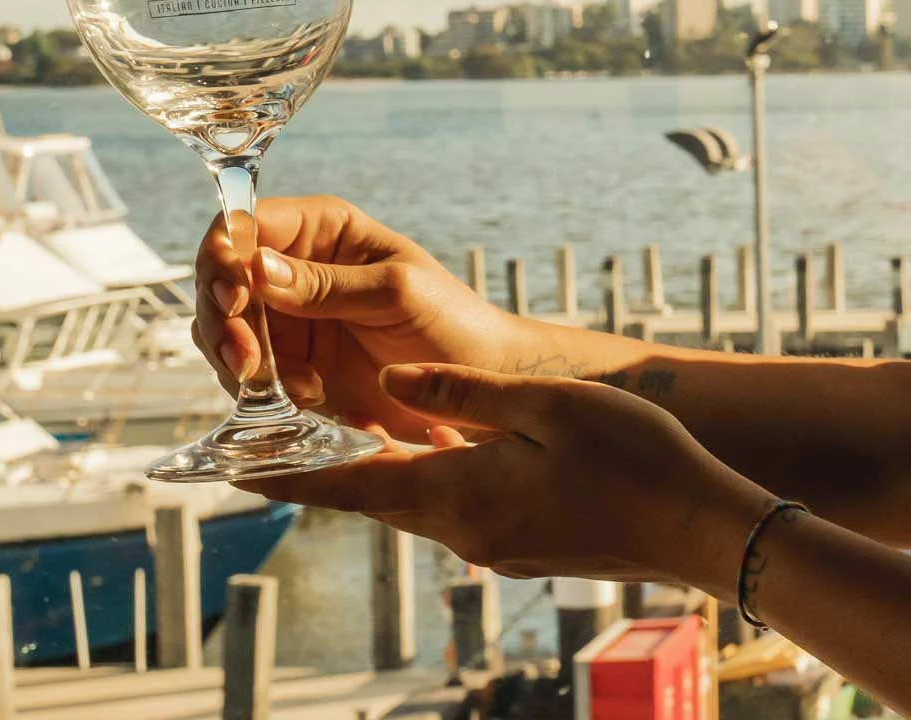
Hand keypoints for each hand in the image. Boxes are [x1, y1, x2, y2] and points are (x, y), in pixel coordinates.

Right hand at [193, 196, 526, 442]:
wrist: (479, 387)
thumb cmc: (451, 320)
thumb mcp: (395, 292)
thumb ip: (326, 284)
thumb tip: (257, 267)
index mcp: (321, 230)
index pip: (247, 224)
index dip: (225, 255)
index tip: (233, 295)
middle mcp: (293, 269)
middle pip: (221, 280)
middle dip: (224, 319)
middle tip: (245, 358)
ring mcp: (287, 320)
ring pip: (224, 332)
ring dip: (244, 362)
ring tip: (297, 387)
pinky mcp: (288, 368)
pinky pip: (248, 378)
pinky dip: (264, 393)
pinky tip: (309, 399)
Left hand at [235, 364, 773, 591]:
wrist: (701, 527)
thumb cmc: (630, 459)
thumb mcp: (542, 406)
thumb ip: (458, 394)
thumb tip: (389, 384)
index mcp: (458, 494)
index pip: (347, 482)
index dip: (285, 472)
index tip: (229, 465)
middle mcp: (463, 531)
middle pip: (370, 497)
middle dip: (321, 468)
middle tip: (275, 437)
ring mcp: (492, 547)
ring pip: (409, 504)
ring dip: (371, 473)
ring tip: (340, 433)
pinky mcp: (518, 547)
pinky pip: (448, 510)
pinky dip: (418, 482)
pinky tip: (428, 454)